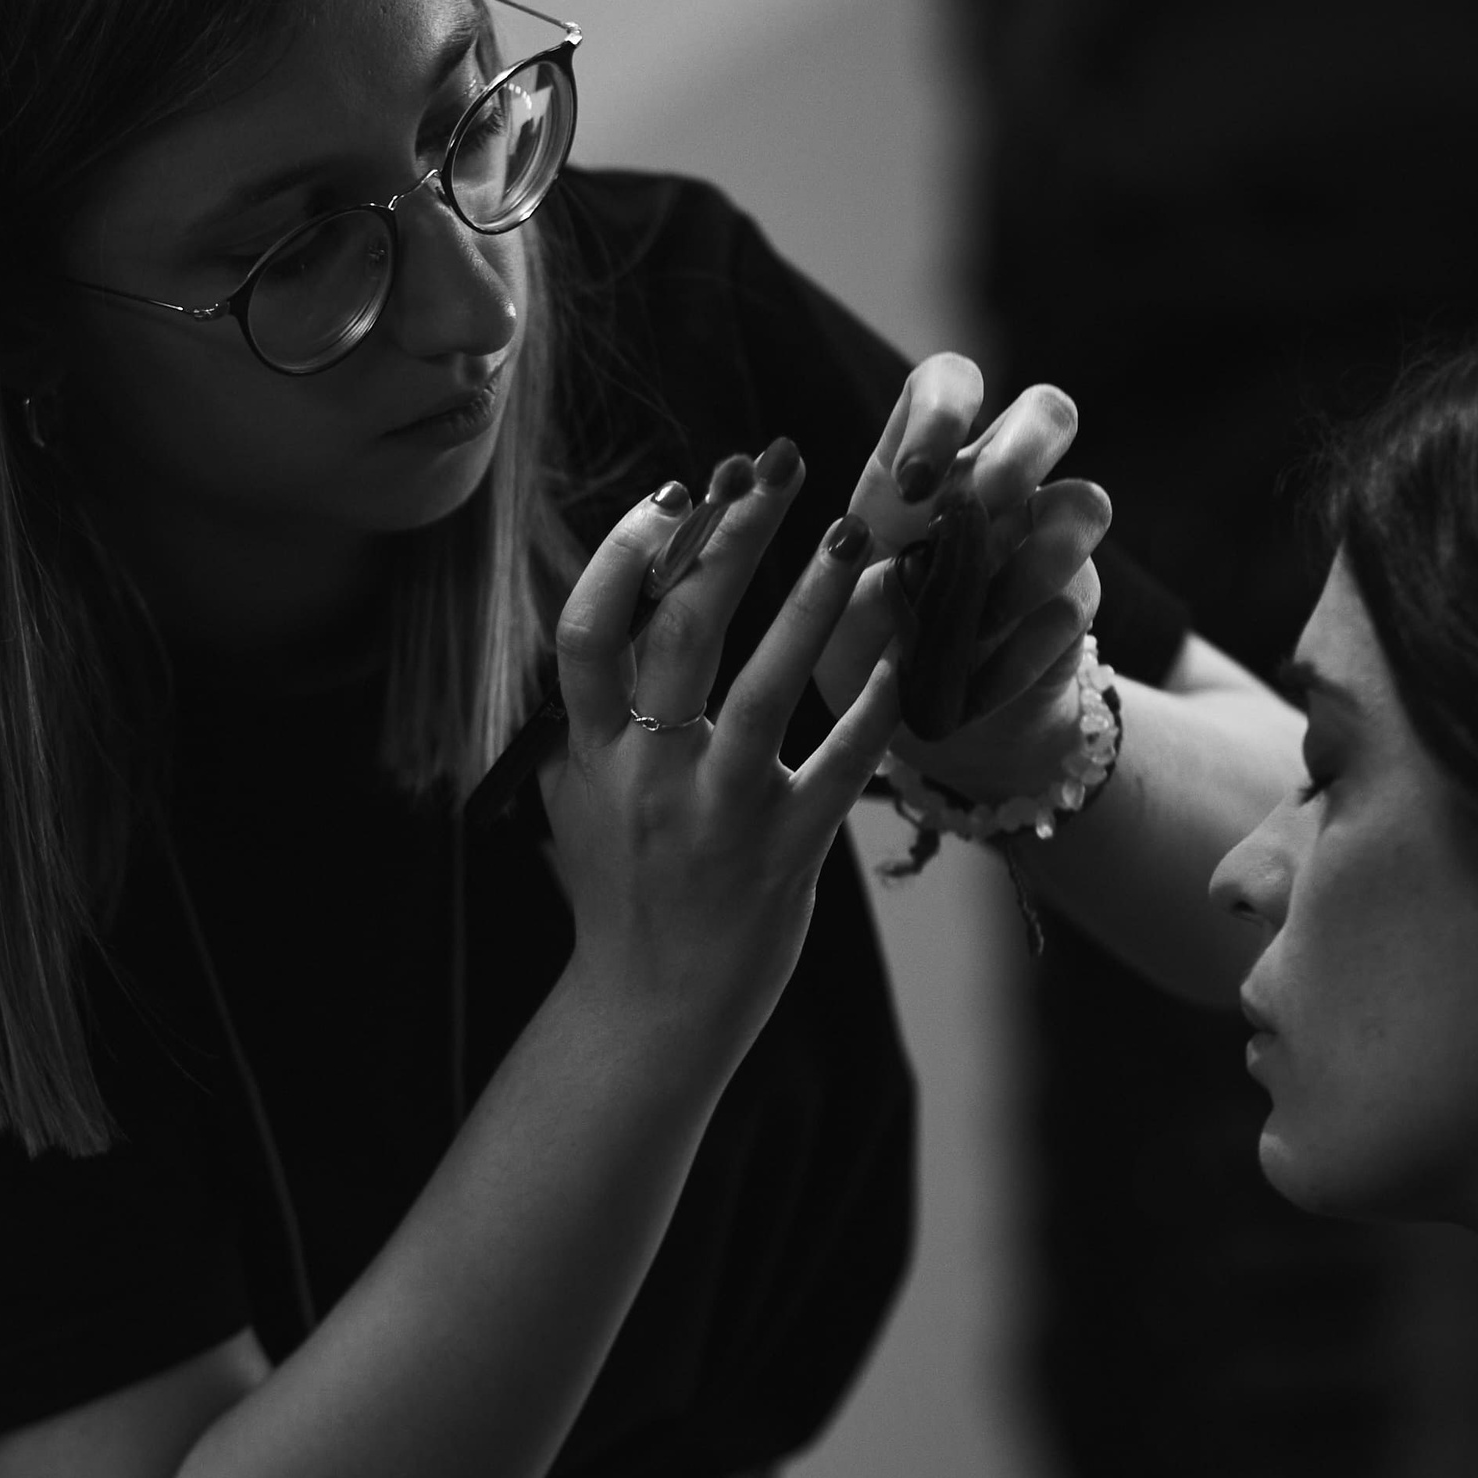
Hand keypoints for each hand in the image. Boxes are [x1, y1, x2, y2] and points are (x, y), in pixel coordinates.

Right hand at [538, 443, 901, 1063]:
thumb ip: (586, 707)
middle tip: (776, 467)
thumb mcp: (577, 791)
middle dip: (730, 538)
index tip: (674, 492)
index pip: (588, 632)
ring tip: (855, 534)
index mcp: (590, 752)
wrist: (648, 1010)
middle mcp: (649, 776)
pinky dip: (870, 706)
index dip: (625, 554)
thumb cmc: (617, 887)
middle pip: (681, 634)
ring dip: (813, 602)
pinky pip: (839, 766)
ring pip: (766, 688)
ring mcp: (719, 814)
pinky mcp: (786, 853)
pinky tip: (900, 652)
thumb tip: (615, 594)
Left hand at [811, 357, 1111, 795]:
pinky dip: (1020, 653)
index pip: (948, 384)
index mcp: (922, 468)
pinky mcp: (1073, 603)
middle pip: (1049, 413)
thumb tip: (888, 569)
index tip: (913, 483)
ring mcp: (1043, 540)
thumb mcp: (827, 623)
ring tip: (977, 621)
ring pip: (1089, 502)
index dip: (944, 410)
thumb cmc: (863, 654)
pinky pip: (1073, 604)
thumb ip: (845, 589)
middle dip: (1024, 453)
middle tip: (985, 505)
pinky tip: (970, 691)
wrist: (925, 731)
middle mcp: (994, 486)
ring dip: (1036, 563)